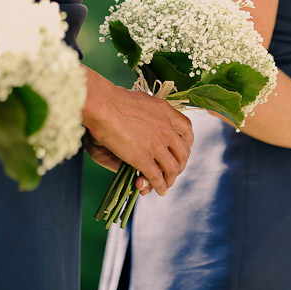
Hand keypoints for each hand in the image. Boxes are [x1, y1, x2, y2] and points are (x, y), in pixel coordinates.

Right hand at [83, 69, 193, 195]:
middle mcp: (167, 129)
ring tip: (166, 185)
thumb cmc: (113, 99)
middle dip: (180, 165)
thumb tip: (148, 116)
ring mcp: (157, 145)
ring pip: (172, 168)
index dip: (187, 143)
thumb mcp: (142, 100)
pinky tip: (158, 190)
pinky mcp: (143, 158)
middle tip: (174, 171)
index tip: (181, 150)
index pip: (187, 130)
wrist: (103, 105)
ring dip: (170, 179)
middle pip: (183, 153)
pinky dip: (159, 186)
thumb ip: (150, 111)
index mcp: (166, 112)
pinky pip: (157, 177)